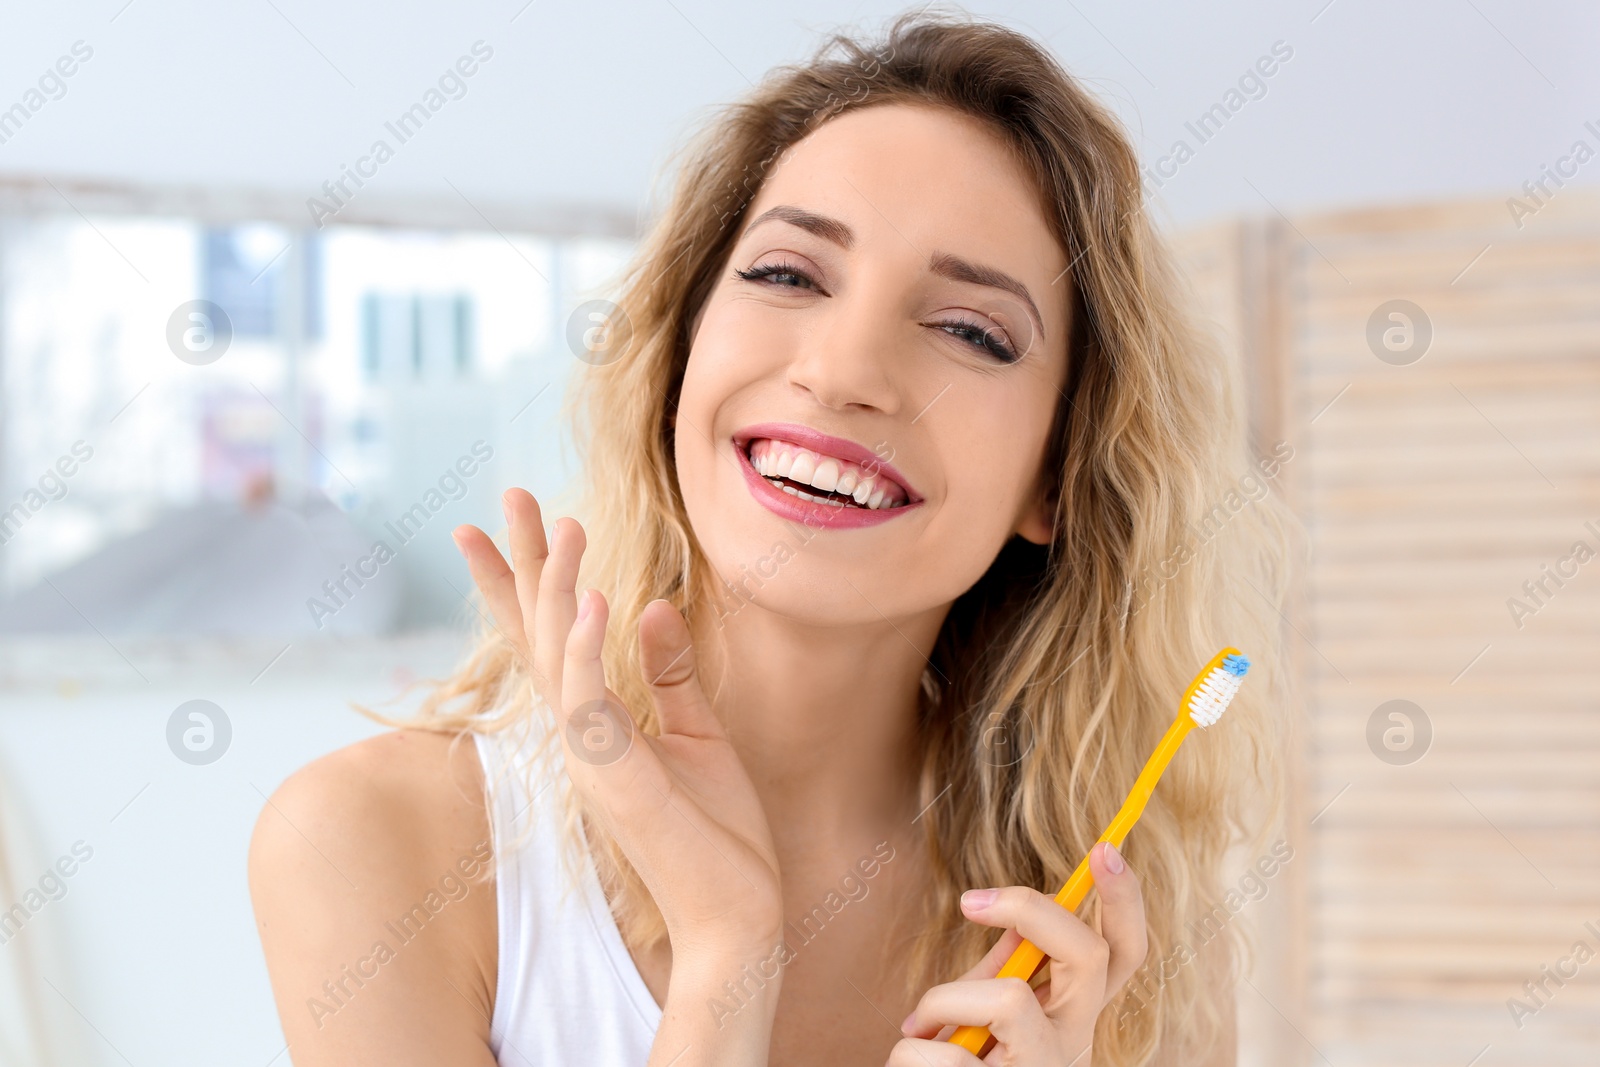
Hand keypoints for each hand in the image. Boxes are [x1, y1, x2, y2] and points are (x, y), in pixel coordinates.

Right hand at [452, 489, 783, 960]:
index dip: (520, 581)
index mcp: (596, 724)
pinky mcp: (614, 777)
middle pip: (537, 632)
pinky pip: (589, 703)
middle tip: (510, 493)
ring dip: (557, 588)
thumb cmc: (716, 834)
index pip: (546, 638)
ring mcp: (590, 757)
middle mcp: (580, 735)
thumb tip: (656, 606)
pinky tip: (592, 602)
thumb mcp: (699, 736)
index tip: (499, 525)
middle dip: (524, 561)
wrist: (736, 916)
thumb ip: (670, 675)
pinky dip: (586, 651)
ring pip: (556, 656)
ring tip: (566, 524)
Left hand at [888, 843, 1146, 1065]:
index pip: (1123, 953)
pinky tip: (908, 1064)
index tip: (1105, 846)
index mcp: (1072, 1015)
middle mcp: (1075, 1044)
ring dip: (944, 998)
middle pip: (1091, 954)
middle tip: (967, 899)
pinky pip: (949, 1055)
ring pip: (1010, 998)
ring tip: (915, 1028)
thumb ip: (1002, 973)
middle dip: (1032, 909)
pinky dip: (912, 1050)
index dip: (1125, 901)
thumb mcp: (985, 1018)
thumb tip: (1008, 916)